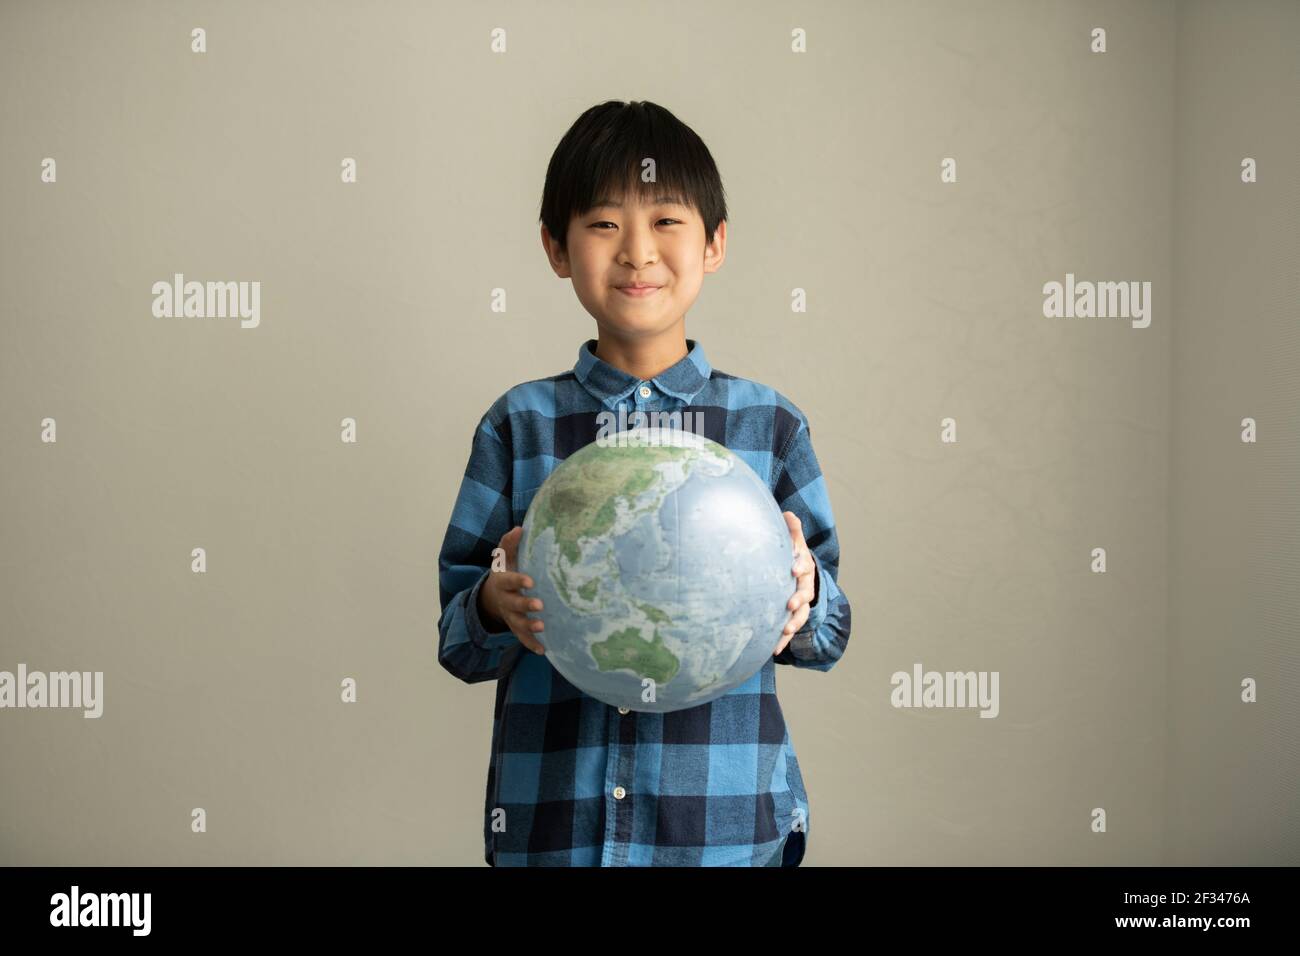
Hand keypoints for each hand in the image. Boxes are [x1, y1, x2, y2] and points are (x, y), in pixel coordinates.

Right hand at [478, 526, 546, 654]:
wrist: (493, 595)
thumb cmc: (506, 571)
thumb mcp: (504, 557)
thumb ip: (509, 543)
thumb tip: (520, 527)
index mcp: (503, 581)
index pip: (509, 580)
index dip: (518, 581)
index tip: (531, 581)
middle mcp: (506, 600)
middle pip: (514, 604)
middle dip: (525, 606)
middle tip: (539, 605)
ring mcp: (510, 616)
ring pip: (518, 624)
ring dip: (529, 627)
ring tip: (542, 627)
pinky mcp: (516, 628)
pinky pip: (522, 638)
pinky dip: (531, 644)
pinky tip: (543, 650)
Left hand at [774, 512, 816, 656]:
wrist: (797, 575)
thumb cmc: (790, 555)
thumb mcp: (792, 541)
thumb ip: (791, 530)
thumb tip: (788, 514)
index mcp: (803, 566)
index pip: (803, 564)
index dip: (800, 565)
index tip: (793, 568)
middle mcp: (804, 586)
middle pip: (805, 593)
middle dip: (798, 598)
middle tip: (789, 603)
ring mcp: (800, 603)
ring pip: (801, 615)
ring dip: (794, 622)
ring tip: (785, 630)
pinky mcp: (791, 618)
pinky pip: (788, 630)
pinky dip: (782, 640)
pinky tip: (774, 650)